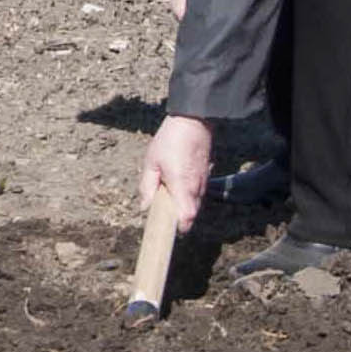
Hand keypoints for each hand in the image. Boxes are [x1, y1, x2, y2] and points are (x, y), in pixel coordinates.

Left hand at [139, 114, 212, 233]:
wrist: (193, 122)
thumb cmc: (170, 141)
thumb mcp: (151, 162)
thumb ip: (147, 186)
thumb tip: (145, 207)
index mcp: (182, 187)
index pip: (186, 219)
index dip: (178, 228)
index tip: (166, 229)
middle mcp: (196, 189)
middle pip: (190, 216)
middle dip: (177, 218)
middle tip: (161, 210)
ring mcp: (203, 183)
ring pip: (195, 205)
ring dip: (182, 206)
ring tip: (166, 193)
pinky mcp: (205, 177)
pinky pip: (197, 194)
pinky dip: (187, 196)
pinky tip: (175, 184)